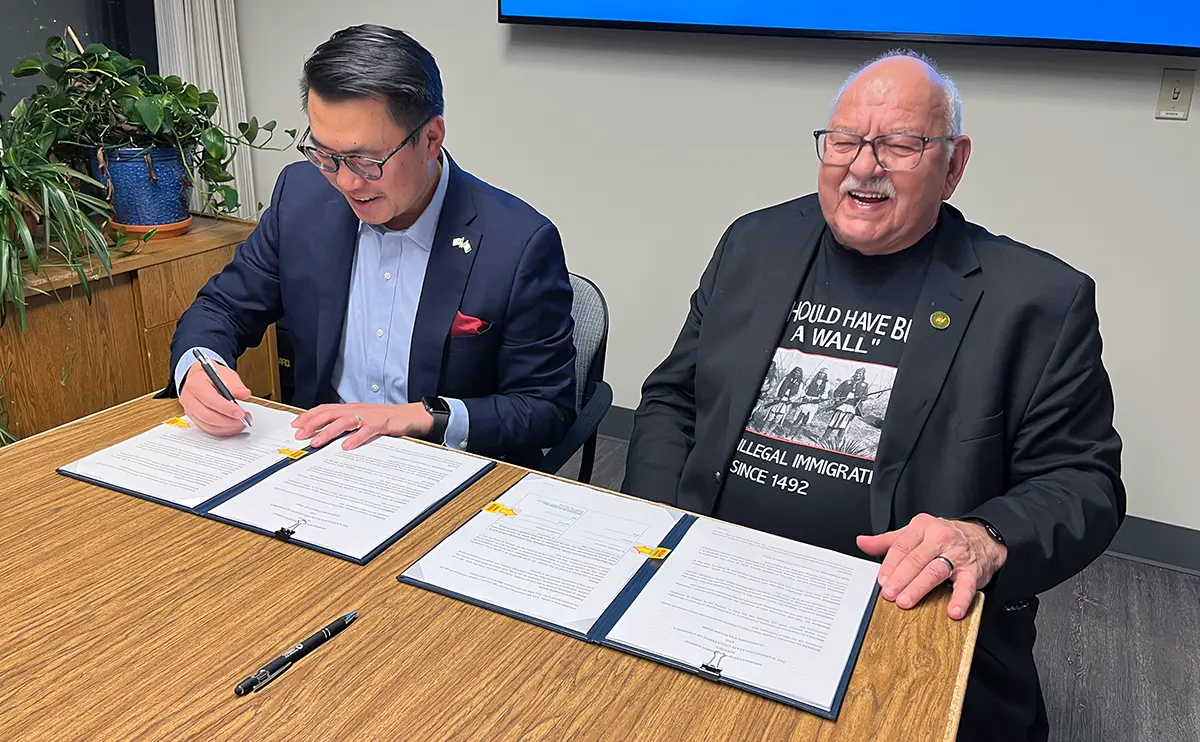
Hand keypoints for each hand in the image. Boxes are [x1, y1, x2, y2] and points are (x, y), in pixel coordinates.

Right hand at [179, 361, 251, 435]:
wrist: (201, 378)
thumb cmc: (213, 376)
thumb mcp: (226, 375)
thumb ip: (235, 386)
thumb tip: (244, 394)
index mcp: (194, 385)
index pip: (210, 400)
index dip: (227, 408)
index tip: (241, 413)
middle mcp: (188, 399)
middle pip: (208, 416)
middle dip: (229, 420)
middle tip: (244, 419)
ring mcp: (190, 411)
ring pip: (209, 426)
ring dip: (228, 427)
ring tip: (242, 422)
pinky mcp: (194, 419)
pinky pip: (209, 430)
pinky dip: (224, 430)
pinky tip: (234, 426)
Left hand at [292, 403, 433, 449]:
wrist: (410, 415)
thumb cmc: (386, 419)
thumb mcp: (362, 419)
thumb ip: (347, 424)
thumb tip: (327, 433)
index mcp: (351, 408)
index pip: (325, 409)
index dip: (309, 416)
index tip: (295, 424)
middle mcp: (357, 410)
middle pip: (329, 414)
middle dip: (312, 424)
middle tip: (300, 435)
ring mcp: (368, 416)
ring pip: (343, 422)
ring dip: (328, 432)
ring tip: (317, 442)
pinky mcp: (380, 424)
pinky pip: (365, 431)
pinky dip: (355, 438)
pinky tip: (346, 446)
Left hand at [856, 514, 1006, 620]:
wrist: (982, 538)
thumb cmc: (944, 537)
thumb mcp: (915, 533)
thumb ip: (888, 540)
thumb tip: (862, 542)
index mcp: (922, 527)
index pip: (901, 547)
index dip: (889, 565)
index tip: (882, 580)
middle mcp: (939, 538)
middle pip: (915, 560)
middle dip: (900, 578)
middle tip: (889, 594)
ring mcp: (957, 554)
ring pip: (934, 571)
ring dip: (918, 588)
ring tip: (906, 601)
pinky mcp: (973, 571)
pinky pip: (966, 586)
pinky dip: (960, 599)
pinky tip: (952, 610)